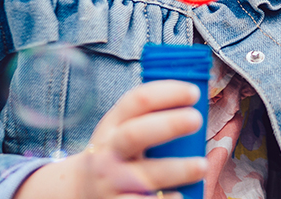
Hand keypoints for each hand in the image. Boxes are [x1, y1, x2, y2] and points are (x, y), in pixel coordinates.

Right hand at [15, 81, 206, 198]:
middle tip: (196, 119)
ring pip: (143, 174)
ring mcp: (111, 181)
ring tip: (200, 165)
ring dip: (176, 169)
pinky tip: (180, 196)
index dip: (166, 93)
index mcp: (113, 126)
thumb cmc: (115, 155)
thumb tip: (196, 97)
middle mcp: (109, 151)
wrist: (79, 190)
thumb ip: (147, 118)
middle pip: (135, 134)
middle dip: (168, 125)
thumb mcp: (119, 131)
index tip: (194, 92)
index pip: (136, 101)